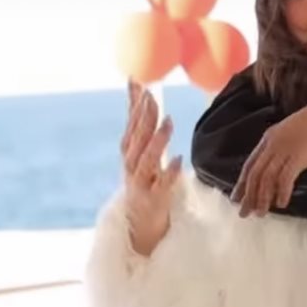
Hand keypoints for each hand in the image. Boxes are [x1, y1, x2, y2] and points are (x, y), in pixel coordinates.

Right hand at [121, 81, 181, 256]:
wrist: (139, 223)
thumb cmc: (143, 180)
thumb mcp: (139, 149)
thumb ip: (139, 122)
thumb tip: (138, 88)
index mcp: (129, 151)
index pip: (130, 124)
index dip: (133, 104)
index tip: (139, 83)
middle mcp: (131, 165)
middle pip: (137, 139)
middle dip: (144, 118)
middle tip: (153, 97)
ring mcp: (141, 183)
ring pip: (147, 160)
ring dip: (157, 140)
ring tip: (169, 122)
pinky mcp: (154, 199)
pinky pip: (162, 185)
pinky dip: (168, 173)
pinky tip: (177, 160)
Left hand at [232, 88, 306, 217]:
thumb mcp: (298, 133)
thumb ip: (287, 147)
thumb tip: (284, 167)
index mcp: (271, 135)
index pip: (251, 163)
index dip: (242, 183)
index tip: (237, 199)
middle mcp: (273, 142)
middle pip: (255, 173)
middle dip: (248, 195)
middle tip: (245, 214)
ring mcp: (286, 148)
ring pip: (266, 177)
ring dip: (262, 197)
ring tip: (262, 213)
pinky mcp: (300, 154)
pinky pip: (285, 177)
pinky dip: (282, 192)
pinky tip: (282, 204)